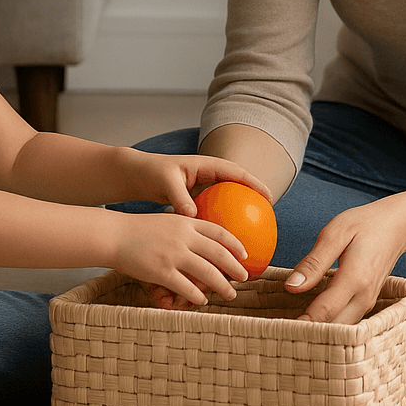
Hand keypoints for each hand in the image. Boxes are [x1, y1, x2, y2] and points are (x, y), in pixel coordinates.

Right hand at [106, 209, 250, 307]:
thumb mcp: (167, 221)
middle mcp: (183, 237)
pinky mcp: (161, 271)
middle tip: (245, 277)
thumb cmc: (138, 230)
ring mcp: (173, 255)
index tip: (245, 254)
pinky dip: (197, 296)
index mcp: (185, 222)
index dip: (235, 244)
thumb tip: (203, 241)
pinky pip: (186, 287)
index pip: (219, 231)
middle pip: (218, 253)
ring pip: (207, 272)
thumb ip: (185, 229)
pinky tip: (203, 301)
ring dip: (222, 285)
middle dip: (235, 267)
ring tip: (230, 293)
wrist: (114, 235)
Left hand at [118, 148, 274, 216]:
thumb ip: (180, 198)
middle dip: (253, 196)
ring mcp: (202, 187)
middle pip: (237, 184)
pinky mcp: (195, 198)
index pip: (236, 172)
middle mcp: (208, 175)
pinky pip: (213, 209)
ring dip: (238, 209)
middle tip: (268, 214)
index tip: (268, 196)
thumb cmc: (151, 173)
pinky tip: (223, 239)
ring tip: (252, 228)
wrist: (136, 175)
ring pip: (226, 198)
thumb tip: (193, 216)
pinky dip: (220, 220)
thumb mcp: (166, 182)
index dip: (254, 183)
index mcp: (206, 165)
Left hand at [284, 197, 405, 324]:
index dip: (301, 324)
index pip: (324, 312)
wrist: (397, 227)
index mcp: (354, 279)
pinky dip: (329, 328)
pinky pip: (346, 325)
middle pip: (333, 331)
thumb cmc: (365, 225)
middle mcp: (363, 298)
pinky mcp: (365, 305)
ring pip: (341, 332)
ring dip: (318, 334)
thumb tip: (292, 286)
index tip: (278, 329)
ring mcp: (367, 304)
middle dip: (307, 335)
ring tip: (290, 331)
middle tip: (278, 333)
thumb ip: (314, 262)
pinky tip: (310, 323)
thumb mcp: (335, 233)